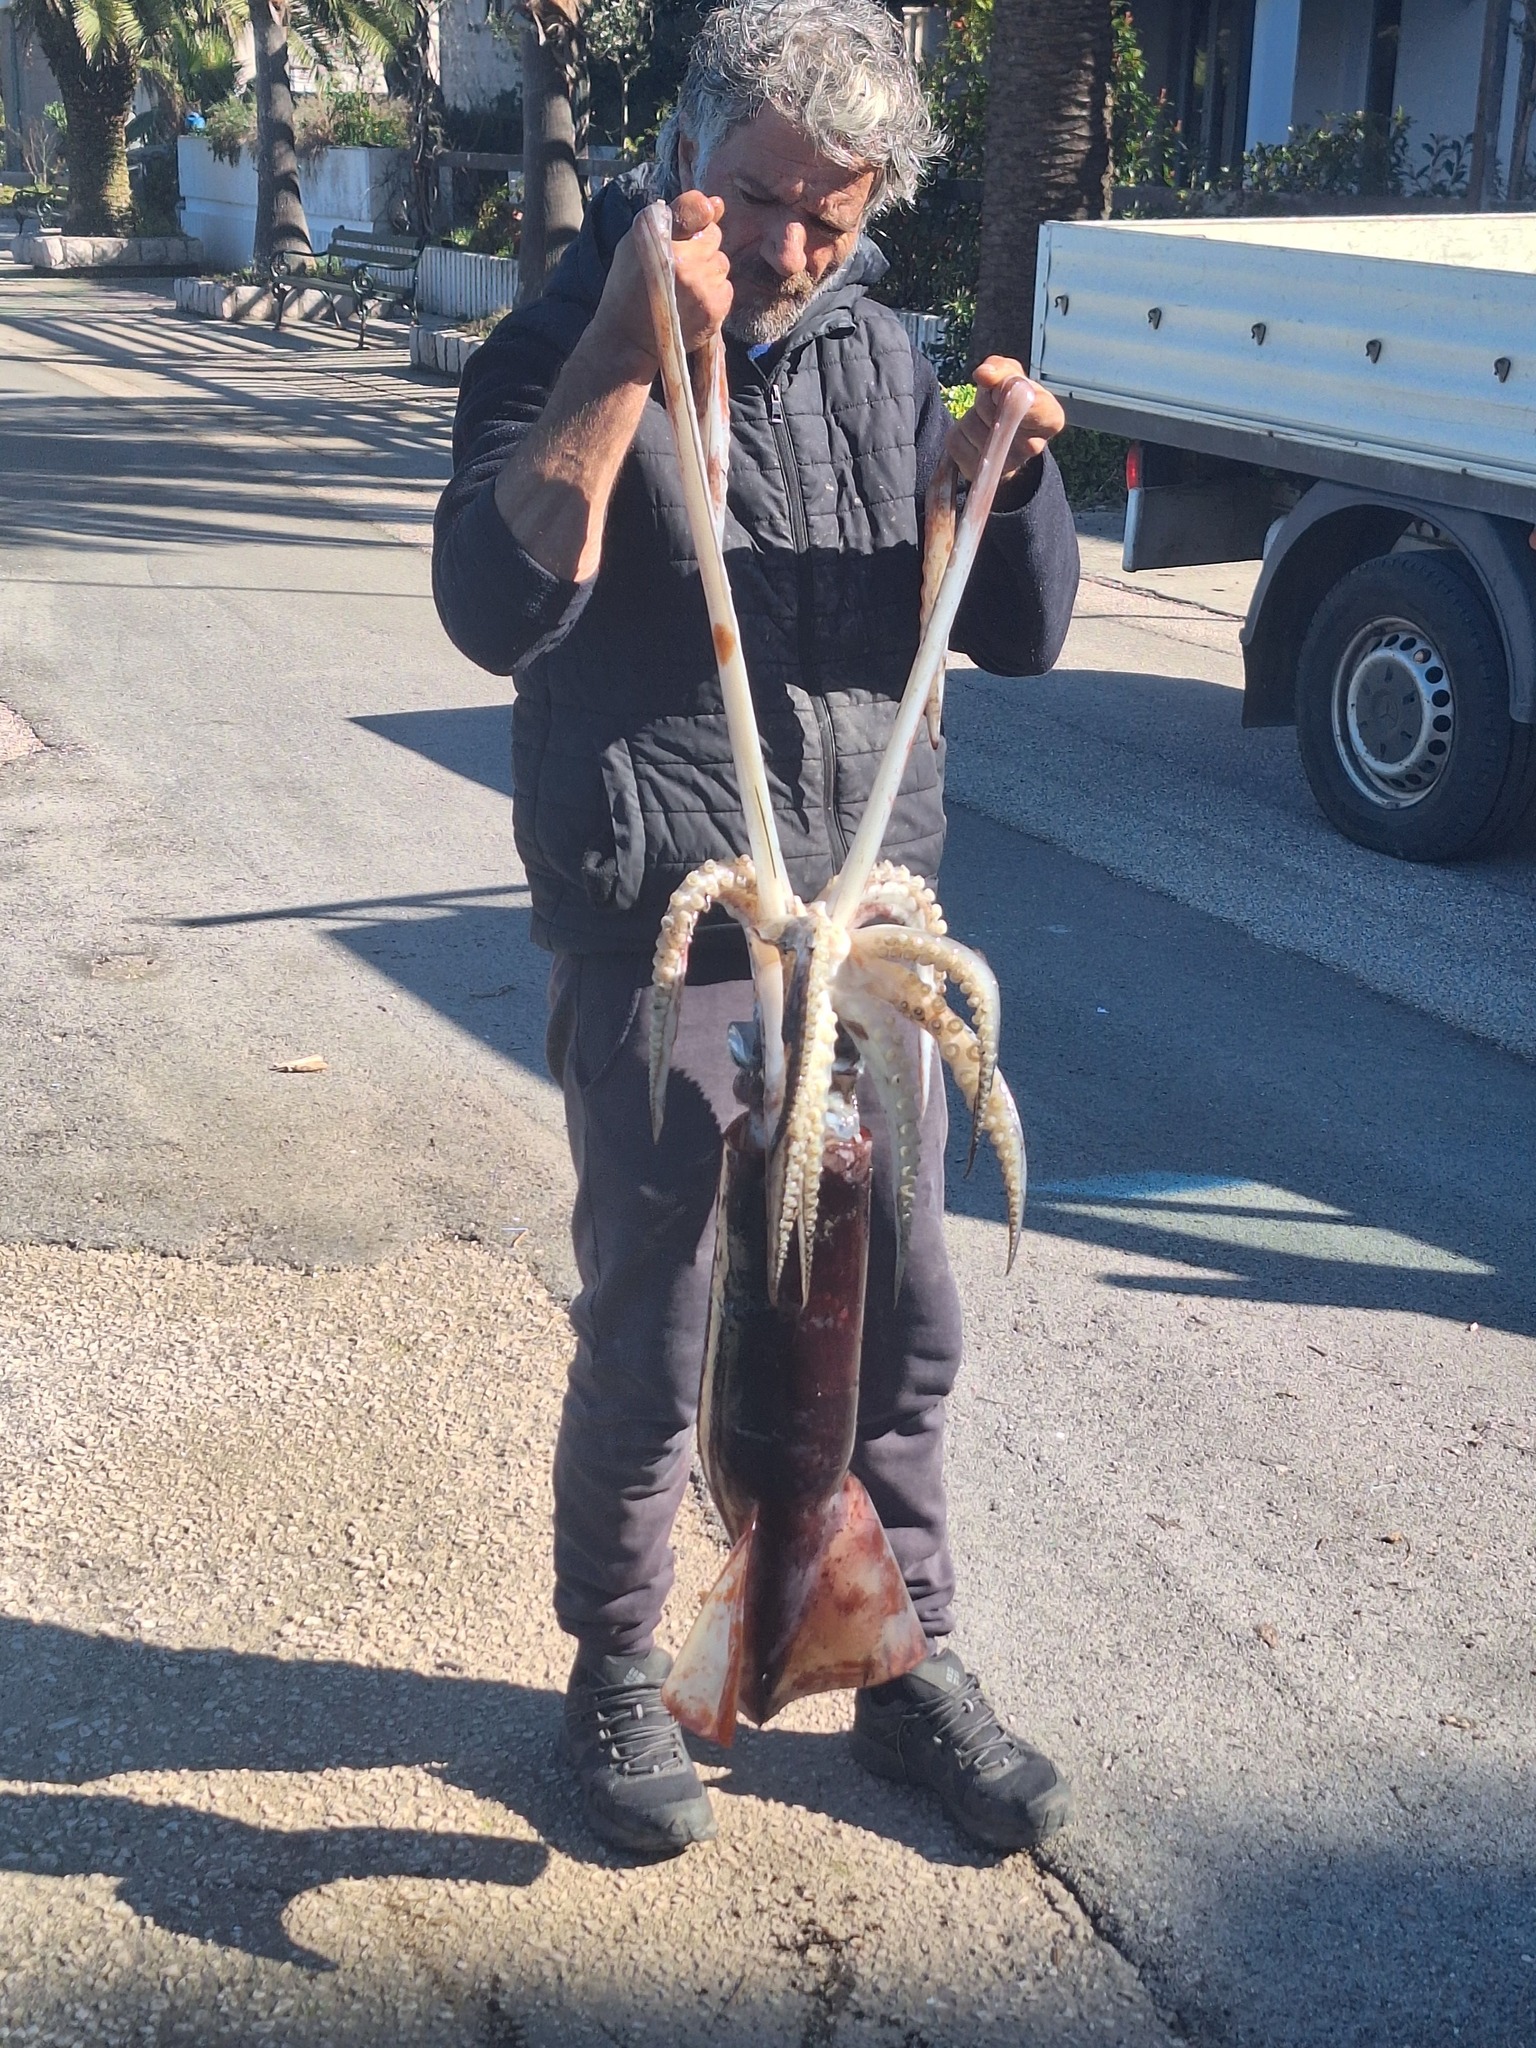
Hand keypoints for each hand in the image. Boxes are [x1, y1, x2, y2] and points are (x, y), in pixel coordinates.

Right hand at [592, 190, 733, 381]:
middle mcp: (686, 263)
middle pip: (714, 236)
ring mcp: (703, 289)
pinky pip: (727, 287)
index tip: (695, 222)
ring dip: (709, 270)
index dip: (699, 212)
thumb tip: (717, 204)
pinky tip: (693, 301)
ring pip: (722, 262)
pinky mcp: (714, 310)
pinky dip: (714, 292)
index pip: (698, 207)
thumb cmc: (629, 287)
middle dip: (701, 246)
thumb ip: (677, 218)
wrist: (629, 339)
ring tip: (685, 286)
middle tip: (679, 265)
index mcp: (661, 241)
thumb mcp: (637, 242)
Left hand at [946, 354, 1065, 486]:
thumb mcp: (1011, 374)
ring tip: (984, 419)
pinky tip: (972, 435)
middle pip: (996, 415)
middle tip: (992, 401)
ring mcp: (1007, 465)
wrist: (1002, 433)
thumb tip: (984, 374)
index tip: (999, 390)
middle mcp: (1035, 446)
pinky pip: (957, 443)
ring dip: (971, 416)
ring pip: (973, 427)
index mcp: (1051, 418)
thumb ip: (1000, 368)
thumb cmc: (1011, 398)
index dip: (1007, 392)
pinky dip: (958, 433)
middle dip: (986, 402)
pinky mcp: (980, 473)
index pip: (1030, 404)